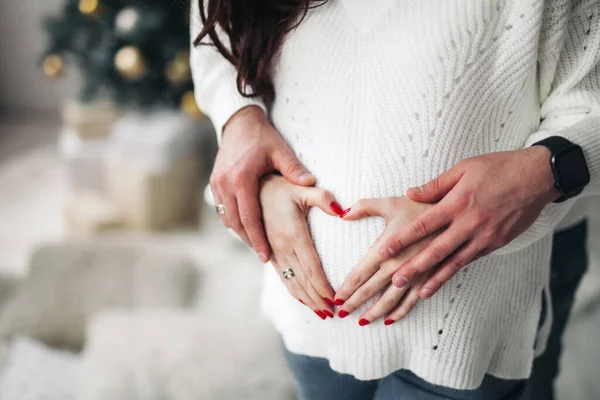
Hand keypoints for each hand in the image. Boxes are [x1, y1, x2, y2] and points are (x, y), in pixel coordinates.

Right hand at [210, 106, 315, 262]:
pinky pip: (223, 209)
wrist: (239, 122)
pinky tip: (246, 227)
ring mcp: (217, 184)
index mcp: (241, 179)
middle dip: (250, 241)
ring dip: (241, 232)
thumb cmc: (263, 137)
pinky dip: (234, 220)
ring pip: (228, 218)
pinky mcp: (214, 183)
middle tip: (264, 256)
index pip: (249, 218)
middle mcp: (225, 184)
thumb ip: (294, 169)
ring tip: (257, 245)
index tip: (266, 256)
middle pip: (236, 222)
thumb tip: (311, 183)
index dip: (258, 239)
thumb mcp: (280, 150)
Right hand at [259, 174, 342, 318]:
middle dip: (318, 300)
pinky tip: (304, 300)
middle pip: (303, 281)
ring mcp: (273, 252)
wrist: (252, 187)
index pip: (312, 268)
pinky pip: (282, 277)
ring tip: (322, 313)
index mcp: (293, 234)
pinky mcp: (269, 253)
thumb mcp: (303, 188)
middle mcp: (282, 247)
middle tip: (334, 314)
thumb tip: (342, 210)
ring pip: (292, 283)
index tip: (336, 301)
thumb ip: (323, 198)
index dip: (324, 287)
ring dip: (307, 300)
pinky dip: (294, 292)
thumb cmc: (282, 186)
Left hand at [334, 197, 437, 323]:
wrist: (454, 215)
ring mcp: (413, 275)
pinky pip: (412, 301)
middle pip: (370, 290)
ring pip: (389, 301)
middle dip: (353, 303)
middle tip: (341, 313)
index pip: (359, 274)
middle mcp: (397, 266)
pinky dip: (400, 312)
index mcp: (384, 249)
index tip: (335, 299)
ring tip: (362, 321)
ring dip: (374, 313)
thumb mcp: (390, 203)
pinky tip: (390, 320)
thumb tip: (342, 213)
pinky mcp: (429, 279)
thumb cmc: (420, 206)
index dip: (346, 288)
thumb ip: (363, 207)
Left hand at [378, 147, 559, 298]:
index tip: (384, 250)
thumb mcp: (464, 168)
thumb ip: (436, 185)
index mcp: (457, 203)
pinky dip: (456, 272)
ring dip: (436, 279)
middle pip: (436, 250)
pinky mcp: (497, 243)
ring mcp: (484, 236)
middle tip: (395, 281)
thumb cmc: (498, 168)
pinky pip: (471, 260)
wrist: (538, 176)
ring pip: (455, 262)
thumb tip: (411, 193)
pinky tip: (444, 280)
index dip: (402, 239)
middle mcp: (469, 223)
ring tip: (419, 293)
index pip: (423, 225)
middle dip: (414, 267)